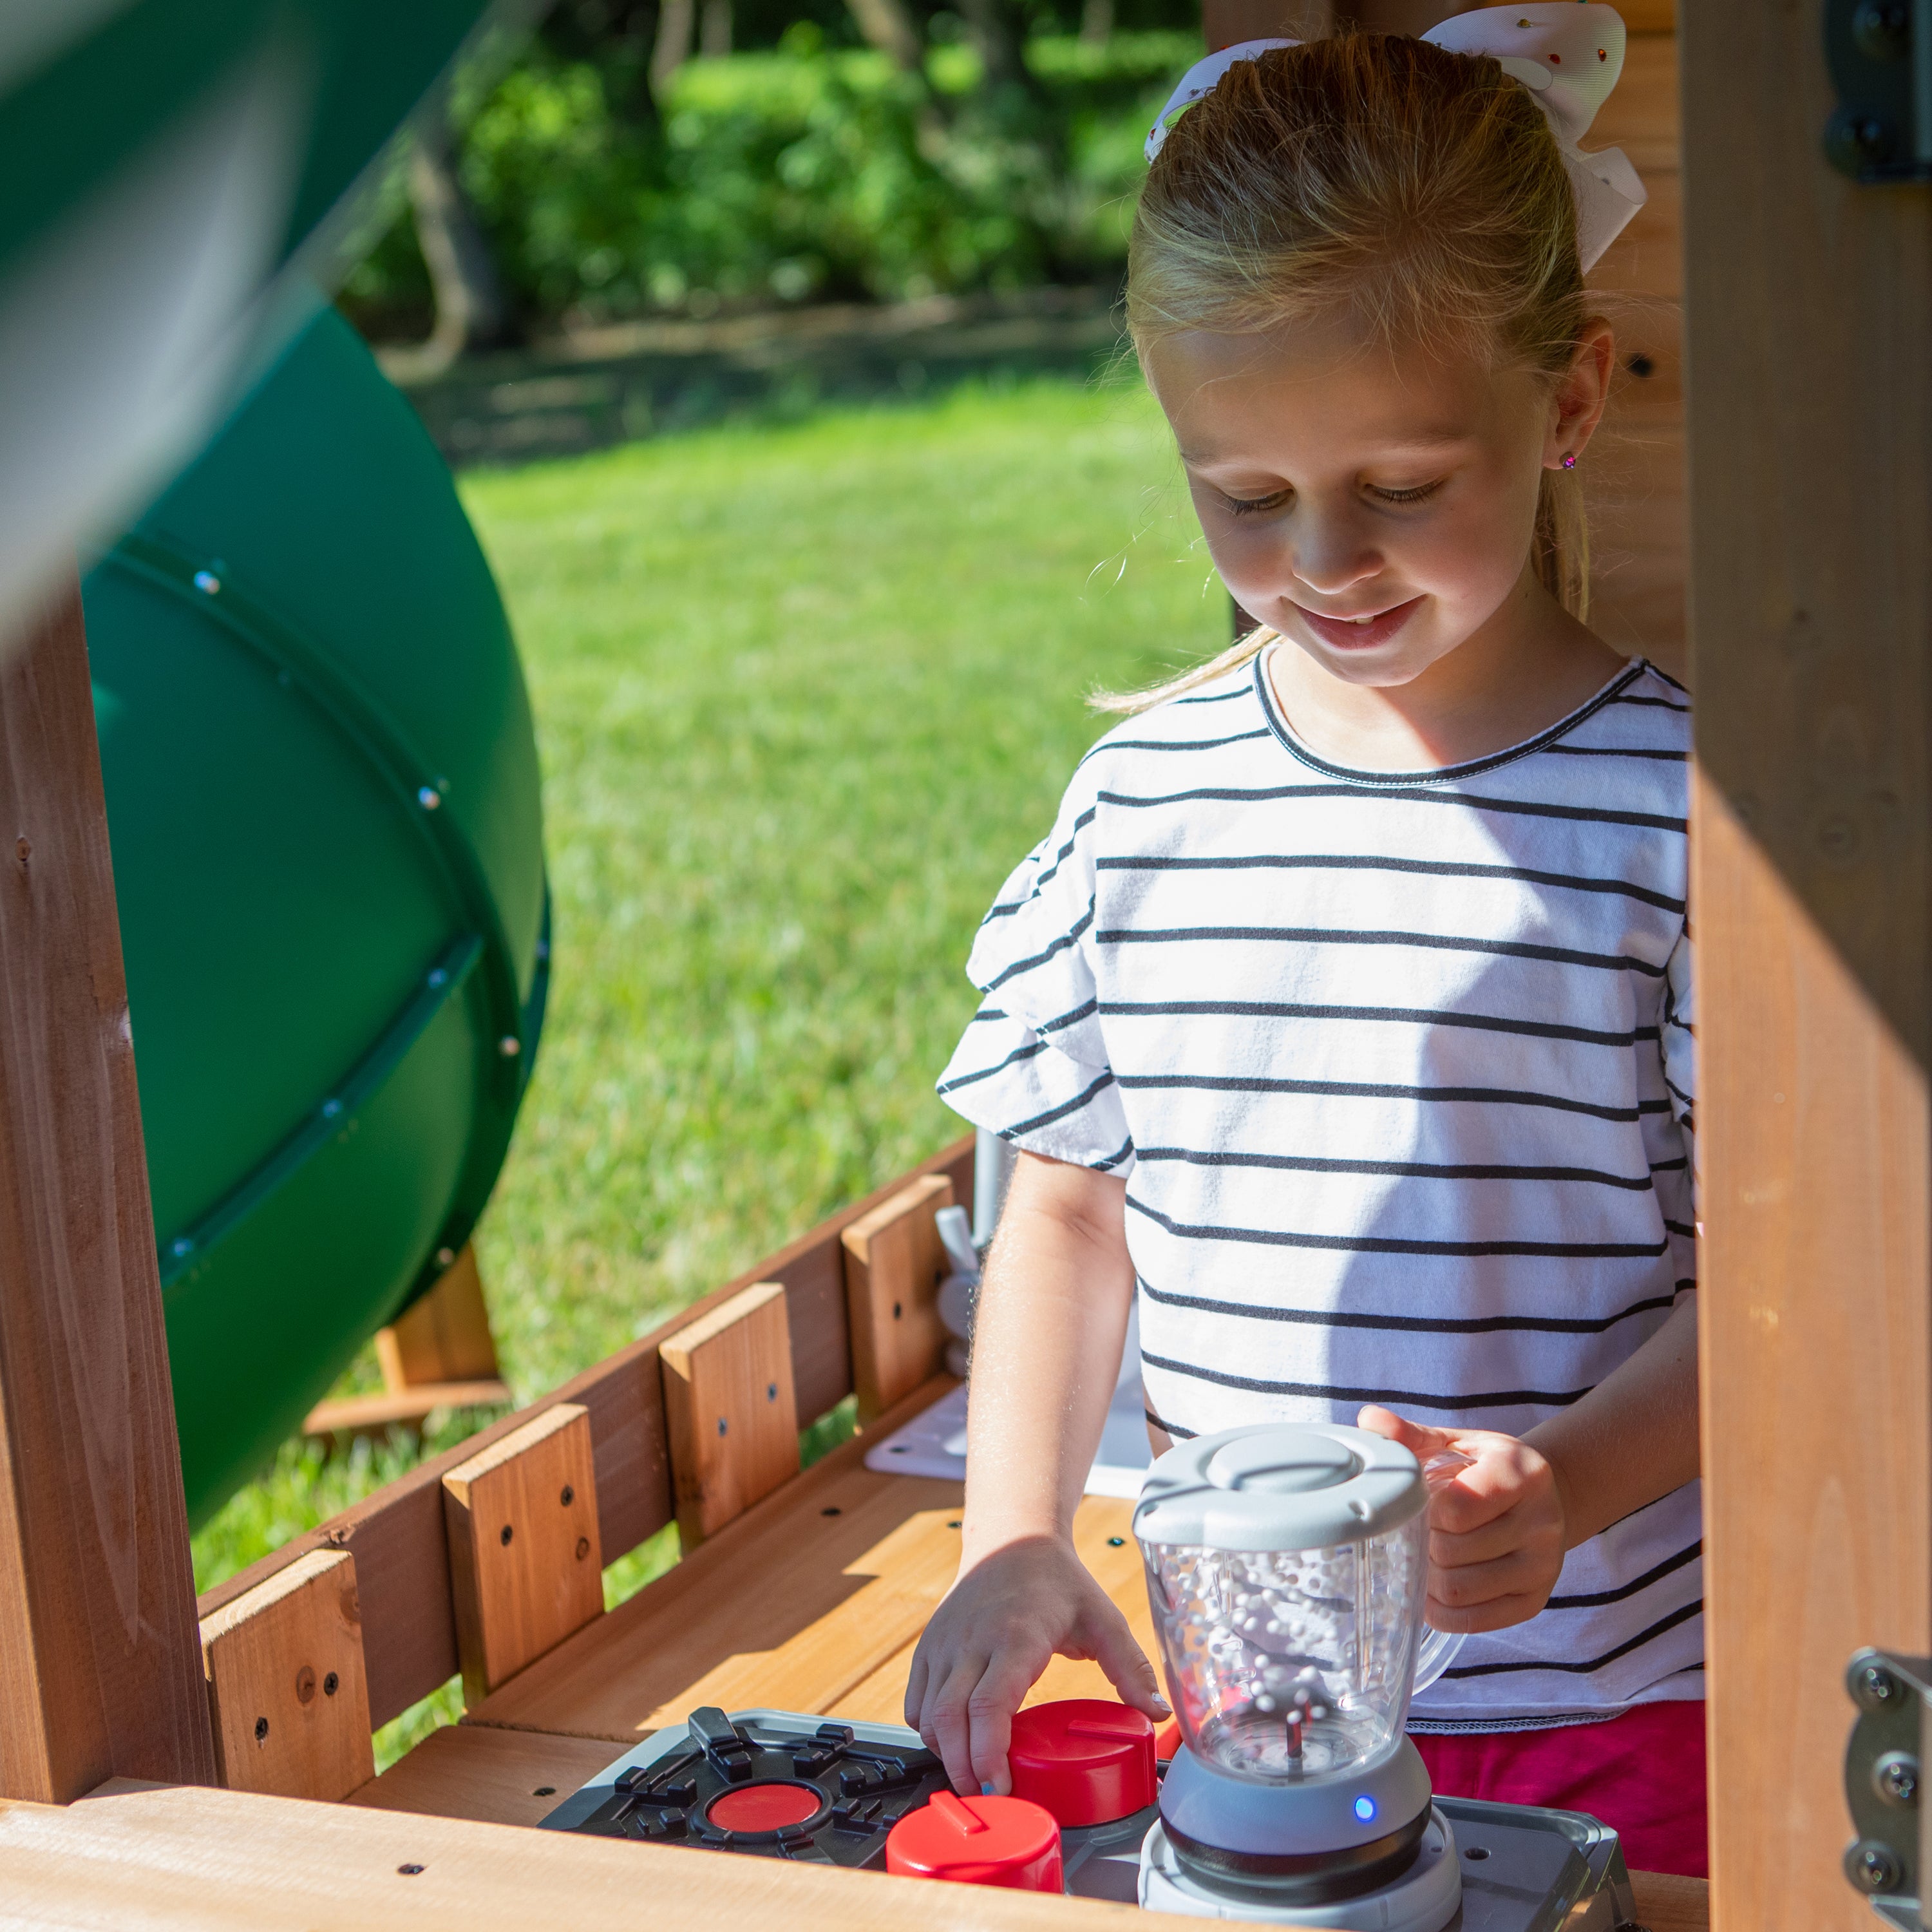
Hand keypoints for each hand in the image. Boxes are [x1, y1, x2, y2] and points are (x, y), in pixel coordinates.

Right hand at [905, 1534, 1168, 1793]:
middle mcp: (971, 1642)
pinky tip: (953, 1743)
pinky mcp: (929, 1646)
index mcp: (1015, 1637)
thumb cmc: (1058, 1580)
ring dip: (945, 1754)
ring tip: (974, 1777)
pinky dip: (927, 1731)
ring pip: (927, 1715)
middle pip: (950, 1721)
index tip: (1001, 1787)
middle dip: (963, 1769)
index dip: (989, 1755)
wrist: (1011, 1536)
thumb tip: (1159, 1712)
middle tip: (988, 1799)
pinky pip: (915, 1701)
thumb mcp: (1103, 1618)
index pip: (989, 1707)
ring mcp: (944, 1644)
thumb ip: (1131, 1668)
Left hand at [1358, 1405, 1569, 1633]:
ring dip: (1426, 1580)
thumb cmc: (1485, 1469)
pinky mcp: (1534, 1602)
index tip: (1419, 1503)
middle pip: (1452, 1552)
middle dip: (1421, 1546)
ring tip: (1421, 1560)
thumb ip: (1411, 1434)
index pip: (1456, 1508)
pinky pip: (1474, 1621)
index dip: (1423, 1511)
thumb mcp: (1456, 1442)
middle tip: (1413, 1535)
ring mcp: (1543, 1567)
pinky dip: (1441, 1611)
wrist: (1540, 1499)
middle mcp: (1543, 1522)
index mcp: (1524, 1474)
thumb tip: (1369, 1419)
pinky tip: (1431, 1590)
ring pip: (1460, 1591)